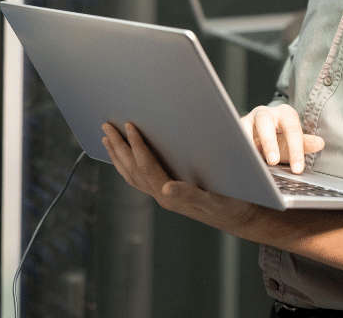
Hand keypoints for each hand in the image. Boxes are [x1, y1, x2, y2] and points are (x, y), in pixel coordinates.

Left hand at [101, 122, 260, 233]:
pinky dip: (126, 165)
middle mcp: (161, 196)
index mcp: (170, 195)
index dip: (137, 145)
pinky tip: (123, 156)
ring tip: (107, 138)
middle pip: (133, 169)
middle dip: (119, 146)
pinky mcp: (164, 194)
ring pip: (131, 175)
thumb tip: (165, 188)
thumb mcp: (213, 199)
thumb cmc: (228, 204)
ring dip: (118, 155)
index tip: (129, 125)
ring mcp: (161, 196)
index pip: (147, 166)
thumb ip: (188, 194)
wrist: (236, 216)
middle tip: (106, 126)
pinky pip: (137, 179)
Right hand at [240, 104, 324, 173]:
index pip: (292, 130)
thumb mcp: (293, 142)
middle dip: (269, 142)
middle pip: (265, 122)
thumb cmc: (280, 138)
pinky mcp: (237, 127)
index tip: (297, 169)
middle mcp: (266, 113)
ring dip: (248, 143)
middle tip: (273, 161)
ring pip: (245, 126)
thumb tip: (320, 143)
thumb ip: (305, 143)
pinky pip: (234, 135)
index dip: (295, 150)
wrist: (262, 133)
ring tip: (252, 160)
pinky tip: (240, 159)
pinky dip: (237, 146)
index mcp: (285, 114)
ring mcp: (249, 119)